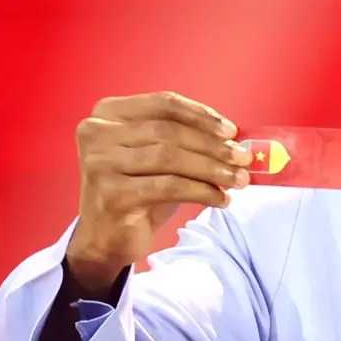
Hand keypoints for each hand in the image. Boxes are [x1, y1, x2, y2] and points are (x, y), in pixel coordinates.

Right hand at [65, 91, 252, 293]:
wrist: (105, 237)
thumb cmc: (138, 190)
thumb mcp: (159, 157)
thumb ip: (188, 140)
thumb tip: (236, 139)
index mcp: (107, 113)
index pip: (164, 104)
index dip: (202, 115)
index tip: (232, 131)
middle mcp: (97, 133)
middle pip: (169, 131)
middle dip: (213, 146)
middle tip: (244, 159)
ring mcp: (100, 163)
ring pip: (170, 158)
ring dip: (212, 169)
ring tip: (238, 180)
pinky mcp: (110, 193)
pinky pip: (168, 186)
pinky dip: (201, 191)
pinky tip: (221, 199)